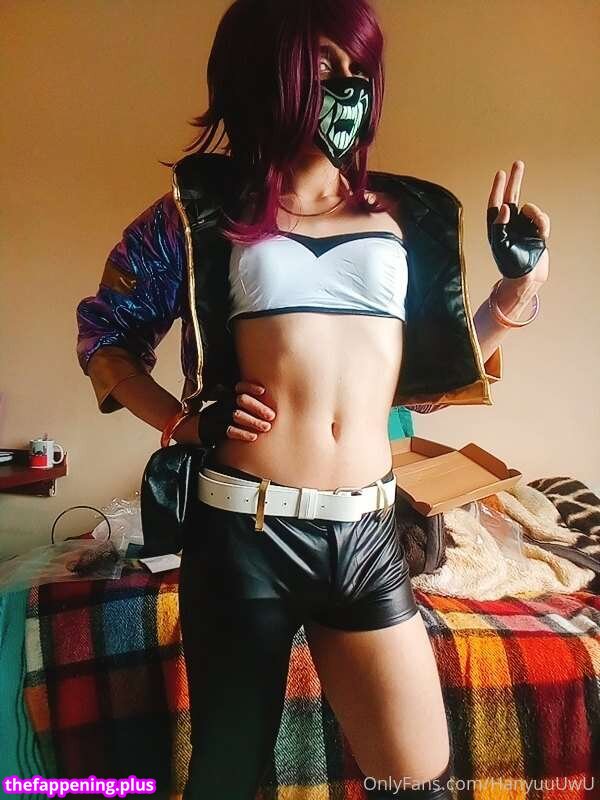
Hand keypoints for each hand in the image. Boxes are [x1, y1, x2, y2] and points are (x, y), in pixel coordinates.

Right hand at [198, 381, 275, 444]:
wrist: (193, 429)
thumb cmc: (217, 417)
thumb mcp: (225, 406)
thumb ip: (240, 403)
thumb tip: (264, 402)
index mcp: (225, 397)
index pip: (238, 387)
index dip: (250, 387)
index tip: (263, 391)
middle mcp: (222, 404)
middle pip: (240, 401)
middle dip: (257, 407)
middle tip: (272, 415)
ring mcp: (217, 416)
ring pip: (236, 415)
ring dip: (253, 421)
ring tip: (267, 427)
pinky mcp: (213, 430)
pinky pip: (229, 430)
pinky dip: (242, 433)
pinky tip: (254, 437)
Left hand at [487, 160, 549, 284]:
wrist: (527, 276)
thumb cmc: (509, 264)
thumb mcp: (499, 245)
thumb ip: (499, 225)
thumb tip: (505, 207)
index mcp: (496, 227)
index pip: (495, 203)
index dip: (498, 188)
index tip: (501, 173)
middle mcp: (509, 224)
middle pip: (511, 196)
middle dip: (515, 180)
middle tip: (518, 163)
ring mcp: (523, 226)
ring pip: (531, 208)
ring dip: (535, 215)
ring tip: (537, 231)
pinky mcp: (536, 230)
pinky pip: (541, 218)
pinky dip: (542, 223)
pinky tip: (541, 235)